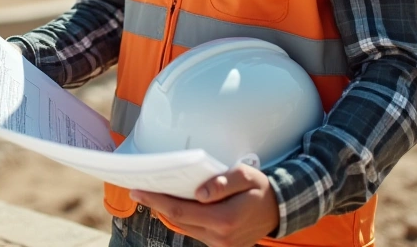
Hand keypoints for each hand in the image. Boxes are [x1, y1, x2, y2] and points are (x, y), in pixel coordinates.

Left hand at [129, 164, 279, 246]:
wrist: (279, 210)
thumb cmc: (260, 189)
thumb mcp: (246, 176)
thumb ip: (223, 182)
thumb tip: (199, 193)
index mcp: (225, 220)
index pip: (180, 211)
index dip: (156, 201)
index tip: (137, 191)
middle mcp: (220, 237)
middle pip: (178, 220)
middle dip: (158, 205)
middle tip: (139, 190)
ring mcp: (220, 245)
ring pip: (185, 227)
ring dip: (170, 211)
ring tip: (155, 194)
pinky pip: (195, 231)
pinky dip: (184, 217)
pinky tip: (178, 204)